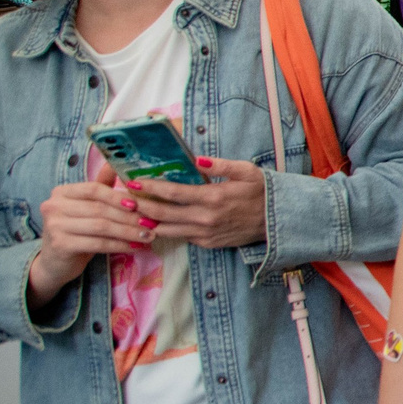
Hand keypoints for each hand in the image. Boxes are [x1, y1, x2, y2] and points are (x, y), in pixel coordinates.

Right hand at [28, 162, 143, 303]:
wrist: (55, 261)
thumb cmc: (76, 229)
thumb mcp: (86, 206)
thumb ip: (100, 185)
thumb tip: (114, 163)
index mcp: (61, 192)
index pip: (93, 189)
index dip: (117, 196)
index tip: (137, 204)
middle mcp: (53, 206)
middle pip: (99, 209)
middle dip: (129, 216)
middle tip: (151, 223)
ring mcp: (54, 226)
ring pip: (101, 226)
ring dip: (129, 231)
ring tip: (148, 235)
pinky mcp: (60, 245)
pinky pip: (98, 243)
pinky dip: (120, 245)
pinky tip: (135, 247)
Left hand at [127, 157, 267, 251]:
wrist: (278, 221)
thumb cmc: (263, 192)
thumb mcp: (247, 171)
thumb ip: (220, 165)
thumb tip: (196, 159)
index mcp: (213, 198)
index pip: (172, 193)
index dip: (150, 188)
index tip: (133, 182)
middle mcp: (205, 218)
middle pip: (162, 214)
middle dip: (140, 206)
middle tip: (124, 198)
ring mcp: (205, 234)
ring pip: (166, 230)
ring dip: (148, 222)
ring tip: (133, 212)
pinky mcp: (208, 243)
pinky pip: (181, 237)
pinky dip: (166, 230)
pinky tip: (157, 222)